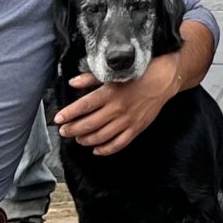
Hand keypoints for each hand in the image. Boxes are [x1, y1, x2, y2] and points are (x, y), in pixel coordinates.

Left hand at [56, 57, 176, 156]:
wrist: (163, 79)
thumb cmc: (138, 72)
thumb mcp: (113, 73)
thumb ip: (91, 78)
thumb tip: (73, 82)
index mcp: (109, 93)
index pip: (83, 107)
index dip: (69, 114)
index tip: (58, 119)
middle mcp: (117, 109)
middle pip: (89, 124)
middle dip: (73, 129)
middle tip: (64, 131)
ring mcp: (127, 121)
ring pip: (101, 137)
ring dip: (86, 140)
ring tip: (77, 138)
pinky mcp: (136, 129)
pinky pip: (118, 144)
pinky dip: (105, 150)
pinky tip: (96, 149)